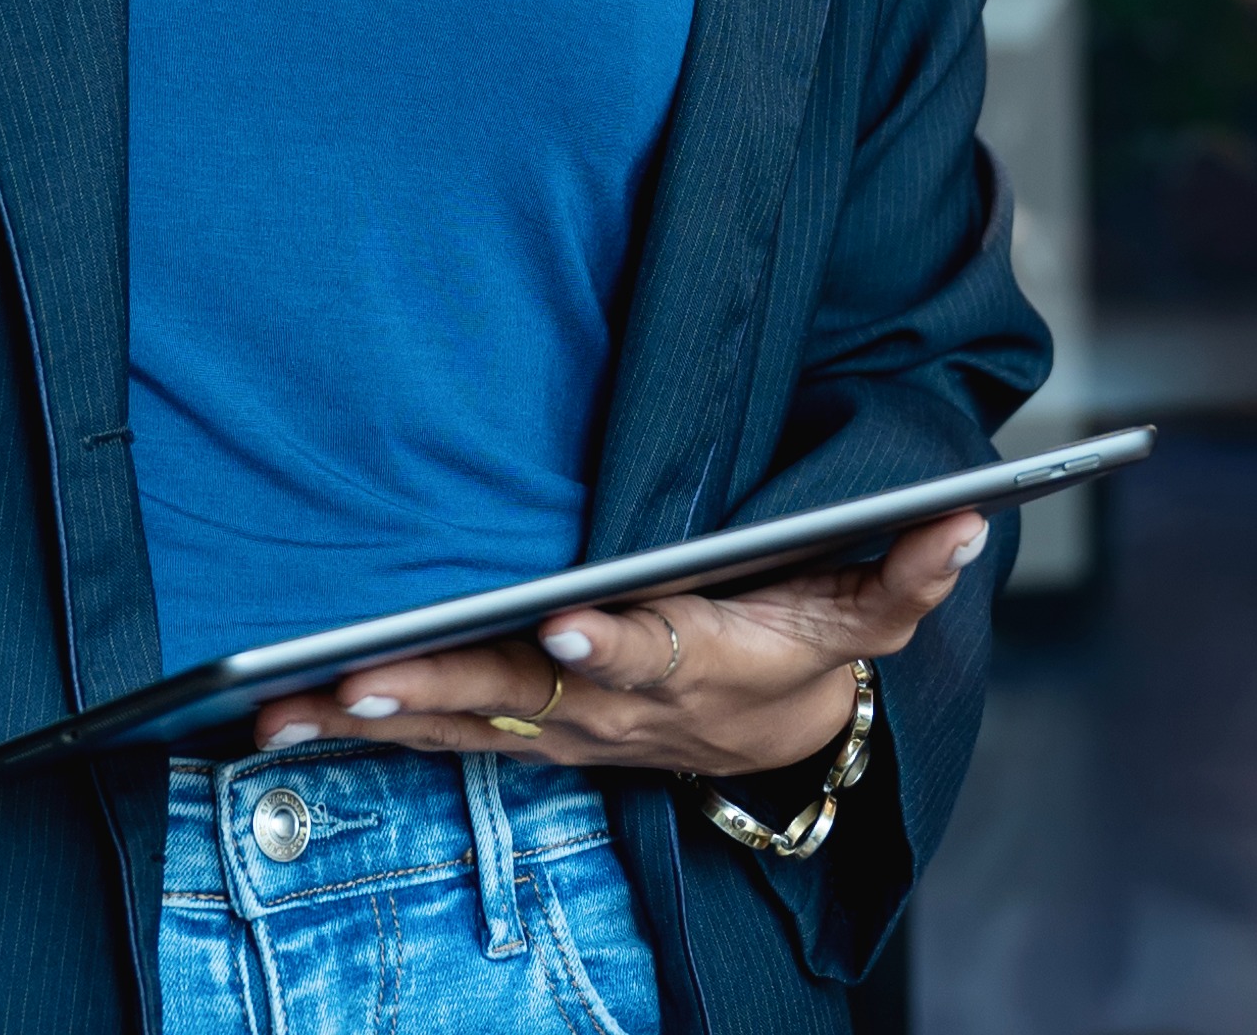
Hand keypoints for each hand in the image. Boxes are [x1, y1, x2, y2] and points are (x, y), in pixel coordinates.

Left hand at [238, 511, 985, 776]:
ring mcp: (570, 729)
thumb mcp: (875, 612)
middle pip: (530, 698)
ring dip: (386, 716)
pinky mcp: (532, 734)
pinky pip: (445, 736)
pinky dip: (372, 731)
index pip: (656, 652)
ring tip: (300, 702)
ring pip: (471, 723)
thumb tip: (964, 517)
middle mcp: (623, 707)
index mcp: (699, 663)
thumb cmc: (811, 648)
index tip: (566, 624)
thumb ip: (911, 569)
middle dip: (449, 687)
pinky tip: (292, 719)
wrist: (781, 739)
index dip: (612, 643)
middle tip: (370, 673)